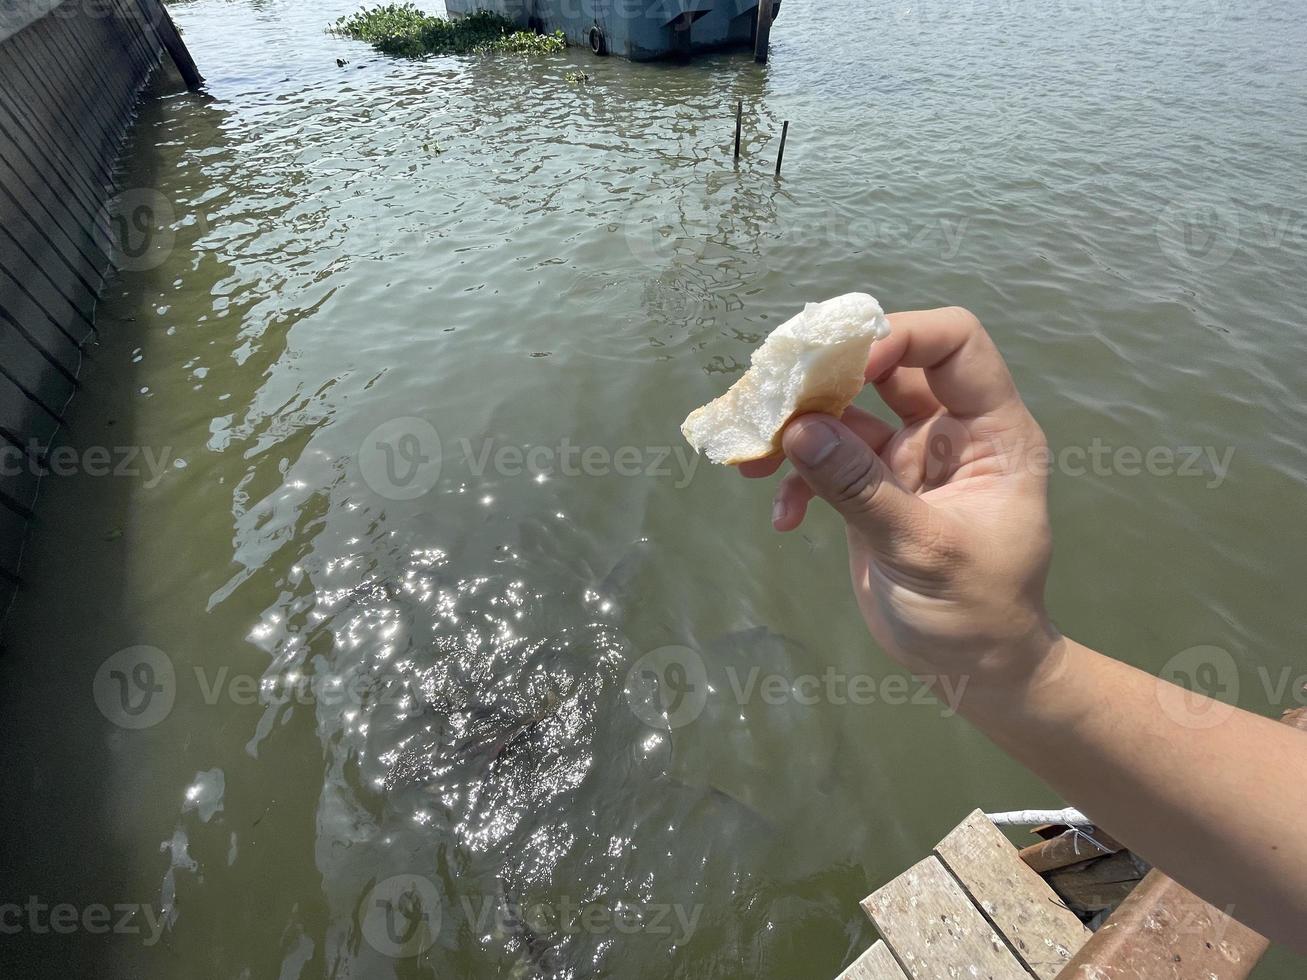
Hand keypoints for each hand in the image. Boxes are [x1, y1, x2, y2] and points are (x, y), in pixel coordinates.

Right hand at [740, 307, 1059, 687]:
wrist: (971, 670)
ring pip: (844, 414)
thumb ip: (860, 488)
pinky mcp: (870, 488)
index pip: (954, 344)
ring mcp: (905, 458)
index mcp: (991, 430)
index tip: (845, 368)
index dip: (901, 337)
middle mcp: (949, 431)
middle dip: (826, 378)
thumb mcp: (922, 549)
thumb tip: (798, 429)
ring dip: (795, 430)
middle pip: (885, 367)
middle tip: (772, 395)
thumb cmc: (976, 611)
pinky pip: (825, 461)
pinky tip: (783, 518)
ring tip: (752, 460)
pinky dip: (797, 480)